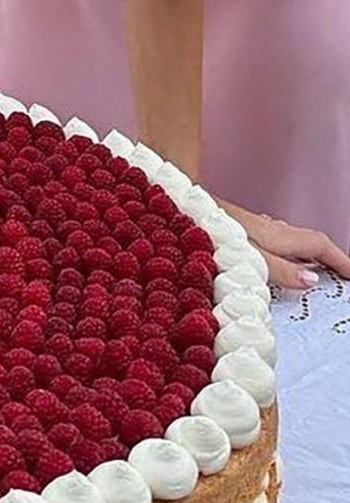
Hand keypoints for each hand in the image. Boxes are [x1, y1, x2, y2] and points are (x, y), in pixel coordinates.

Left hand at [219, 200, 349, 288]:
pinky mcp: (239, 228)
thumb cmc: (212, 232)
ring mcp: (255, 227)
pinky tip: (273, 257)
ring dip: (307, 254)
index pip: (321, 246)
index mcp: (280, 236)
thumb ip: (279, 270)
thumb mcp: (249, 257)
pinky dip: (284, 250)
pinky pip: (273, 239)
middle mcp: (272, 228)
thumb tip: (310, 281)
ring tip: (314, 271)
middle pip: (310, 242)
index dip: (341, 260)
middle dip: (328, 258)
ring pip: (291, 240)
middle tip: (341, 275)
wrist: (182, 207)